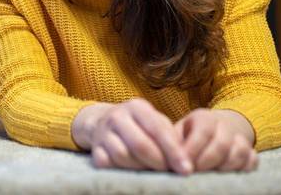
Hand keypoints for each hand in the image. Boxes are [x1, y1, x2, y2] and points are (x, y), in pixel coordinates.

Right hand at [72, 99, 192, 173]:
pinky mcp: (94, 148)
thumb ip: (170, 135)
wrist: (103, 122)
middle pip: (140, 144)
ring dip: (140, 168)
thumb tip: (186, 158)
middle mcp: (117, 116)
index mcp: (137, 107)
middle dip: (158, 162)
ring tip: (151, 172)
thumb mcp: (155, 121)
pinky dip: (119, 170)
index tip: (186, 169)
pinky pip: (106, 163)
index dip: (174, 151)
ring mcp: (103, 132)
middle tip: (168, 172)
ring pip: (122, 155)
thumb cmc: (139, 125)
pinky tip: (131, 172)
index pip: (158, 129)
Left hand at [174, 108, 257, 171]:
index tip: (185, 166)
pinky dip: (244, 168)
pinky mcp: (251, 150)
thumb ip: (173, 144)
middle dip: (208, 162)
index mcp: (204, 118)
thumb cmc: (190, 134)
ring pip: (240, 152)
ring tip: (212, 175)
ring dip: (226, 167)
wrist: (219, 126)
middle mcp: (224, 125)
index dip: (193, 151)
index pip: (203, 131)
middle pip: (222, 144)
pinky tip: (230, 173)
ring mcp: (239, 137)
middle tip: (196, 173)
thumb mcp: (179, 132)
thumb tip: (166, 162)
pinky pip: (253, 160)